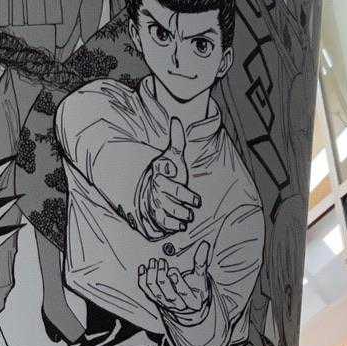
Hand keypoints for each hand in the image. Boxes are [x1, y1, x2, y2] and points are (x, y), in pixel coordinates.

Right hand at [136, 117, 201, 237]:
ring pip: (167, 211)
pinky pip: (163, 223)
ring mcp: (155, 202)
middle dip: (184, 200)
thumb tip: (176, 120)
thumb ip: (177, 141)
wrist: (150, 190)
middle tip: (196, 204)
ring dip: (180, 215)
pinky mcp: (155, 215)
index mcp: (159, 173)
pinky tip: (181, 226)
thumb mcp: (172, 157)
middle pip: (171, 195)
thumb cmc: (166, 173)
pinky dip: (172, 226)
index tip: (179, 175)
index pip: (165, 173)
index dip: (171, 173)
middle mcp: (156, 188)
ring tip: (189, 217)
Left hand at [140, 241, 210, 318]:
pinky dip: (143, 280)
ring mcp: (166, 304)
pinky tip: (143, 268)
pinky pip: (147, 291)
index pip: (185, 293)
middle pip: (168, 294)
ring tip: (153, 262)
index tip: (173, 270)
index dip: (178, 282)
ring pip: (156, 293)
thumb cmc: (196, 288)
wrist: (189, 304)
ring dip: (152, 277)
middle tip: (161, 262)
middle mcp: (179, 305)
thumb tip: (204, 245)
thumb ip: (201, 262)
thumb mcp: (201, 277)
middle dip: (163, 278)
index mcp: (193, 301)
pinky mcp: (156, 300)